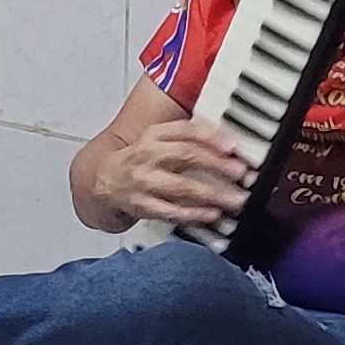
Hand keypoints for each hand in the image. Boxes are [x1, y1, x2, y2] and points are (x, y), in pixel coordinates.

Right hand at [97, 115, 253, 230]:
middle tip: (240, 172)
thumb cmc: (141, 159)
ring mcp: (144, 182)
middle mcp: (147, 155)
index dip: (210, 136)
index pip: (183, 129)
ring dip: (211, 194)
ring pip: (180, 187)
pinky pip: (171, 211)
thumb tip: (228, 145)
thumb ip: (189, 138)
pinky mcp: (142, 206)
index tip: (232, 145)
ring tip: (235, 199)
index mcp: (154, 135)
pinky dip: (194, 214)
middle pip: (184, 155)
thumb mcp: (159, 139)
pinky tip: (213, 214)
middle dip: (216, 164)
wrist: (104, 181)